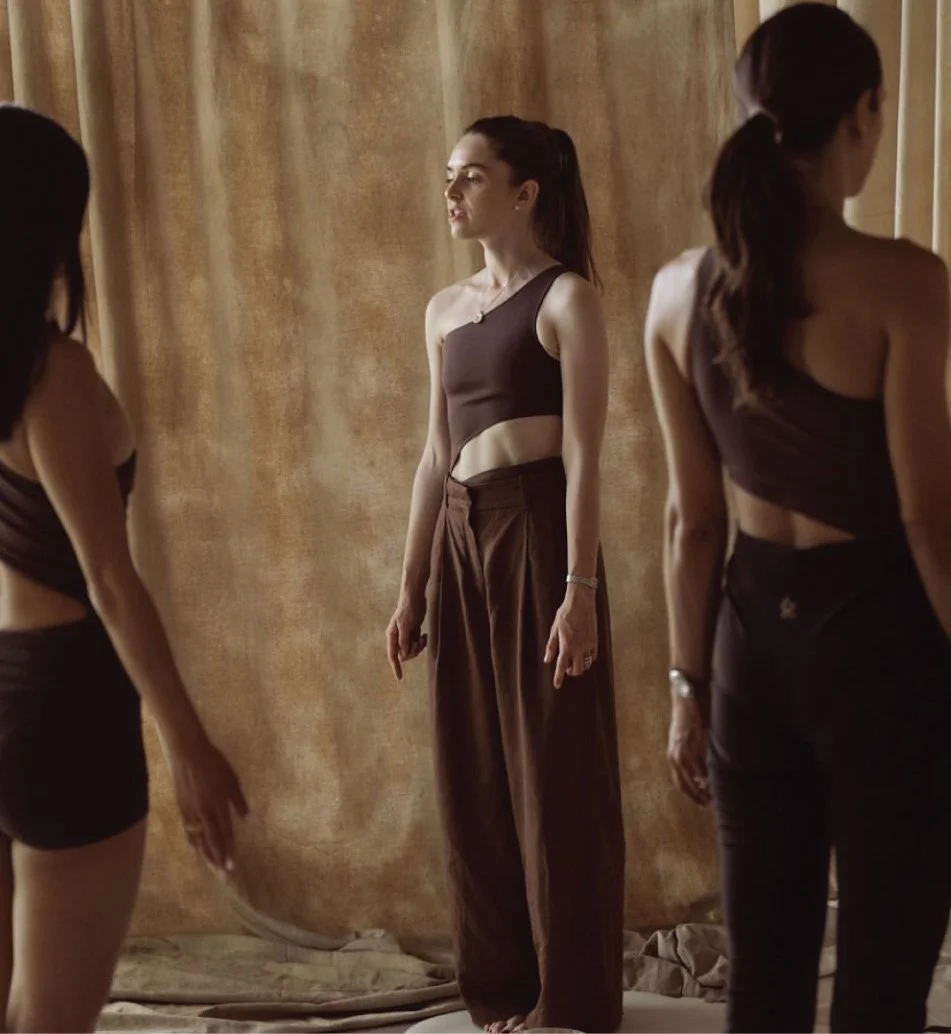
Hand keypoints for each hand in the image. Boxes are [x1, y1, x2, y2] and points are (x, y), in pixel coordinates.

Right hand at [169, 736, 248, 871]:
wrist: (187, 753)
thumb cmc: (214, 763)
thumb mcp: (232, 780)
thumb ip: (239, 802)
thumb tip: (248, 820)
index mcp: (218, 806)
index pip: (225, 834)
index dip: (229, 851)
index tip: (233, 866)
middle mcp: (204, 814)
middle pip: (211, 842)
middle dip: (218, 860)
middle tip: (223, 876)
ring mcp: (191, 813)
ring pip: (198, 840)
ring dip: (205, 856)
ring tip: (212, 869)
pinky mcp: (181, 809)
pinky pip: (188, 832)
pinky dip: (193, 843)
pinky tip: (196, 851)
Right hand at [386, 593, 427, 679]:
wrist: (415, 597)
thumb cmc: (408, 609)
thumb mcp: (405, 624)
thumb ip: (404, 640)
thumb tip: (404, 654)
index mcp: (392, 636)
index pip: (392, 655)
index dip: (395, 667)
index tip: (400, 678)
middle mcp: (397, 637)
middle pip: (404, 654)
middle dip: (413, 652)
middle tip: (418, 643)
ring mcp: (406, 635)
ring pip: (411, 650)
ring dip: (418, 647)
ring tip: (423, 638)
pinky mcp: (413, 632)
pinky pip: (417, 644)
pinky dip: (422, 643)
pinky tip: (425, 635)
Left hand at [544, 586, 597, 688]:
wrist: (581, 602)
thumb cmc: (565, 614)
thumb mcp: (554, 629)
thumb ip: (551, 646)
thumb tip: (547, 660)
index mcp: (566, 645)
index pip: (561, 666)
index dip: (558, 677)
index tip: (557, 686)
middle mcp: (579, 648)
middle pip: (576, 670)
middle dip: (571, 672)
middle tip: (566, 667)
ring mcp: (589, 645)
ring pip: (586, 664)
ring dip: (579, 666)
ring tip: (573, 660)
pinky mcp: (595, 641)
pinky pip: (593, 656)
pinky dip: (588, 659)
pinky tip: (583, 654)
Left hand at [667, 696, 710, 805]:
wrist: (685, 701)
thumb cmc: (688, 720)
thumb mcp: (685, 742)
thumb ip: (691, 757)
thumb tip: (702, 776)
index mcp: (672, 756)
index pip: (679, 782)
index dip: (690, 794)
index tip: (700, 802)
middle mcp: (674, 756)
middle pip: (684, 783)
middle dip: (696, 796)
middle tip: (708, 803)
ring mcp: (683, 751)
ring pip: (693, 777)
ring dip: (703, 788)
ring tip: (713, 796)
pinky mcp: (693, 745)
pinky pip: (701, 765)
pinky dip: (708, 775)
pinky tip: (715, 781)